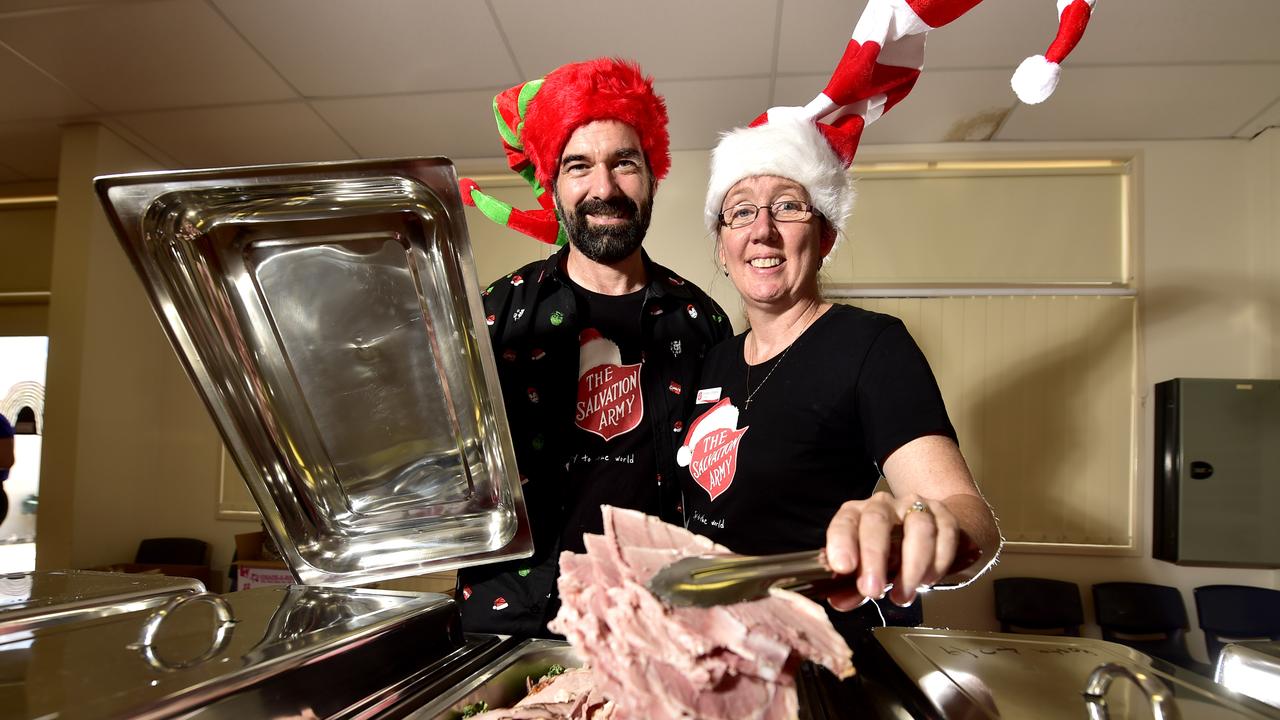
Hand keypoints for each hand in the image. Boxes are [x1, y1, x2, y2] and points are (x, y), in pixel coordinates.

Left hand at [823, 491, 963, 611]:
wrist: (931, 532)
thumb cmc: (890, 551)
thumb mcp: (868, 567)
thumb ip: (853, 586)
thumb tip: (840, 602)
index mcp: (857, 514)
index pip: (845, 522)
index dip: (841, 543)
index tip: (843, 567)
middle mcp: (884, 505)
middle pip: (877, 521)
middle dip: (874, 557)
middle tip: (872, 590)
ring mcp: (916, 508)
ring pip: (917, 528)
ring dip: (911, 566)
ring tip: (903, 595)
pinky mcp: (945, 517)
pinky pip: (945, 536)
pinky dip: (937, 562)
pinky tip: (927, 581)